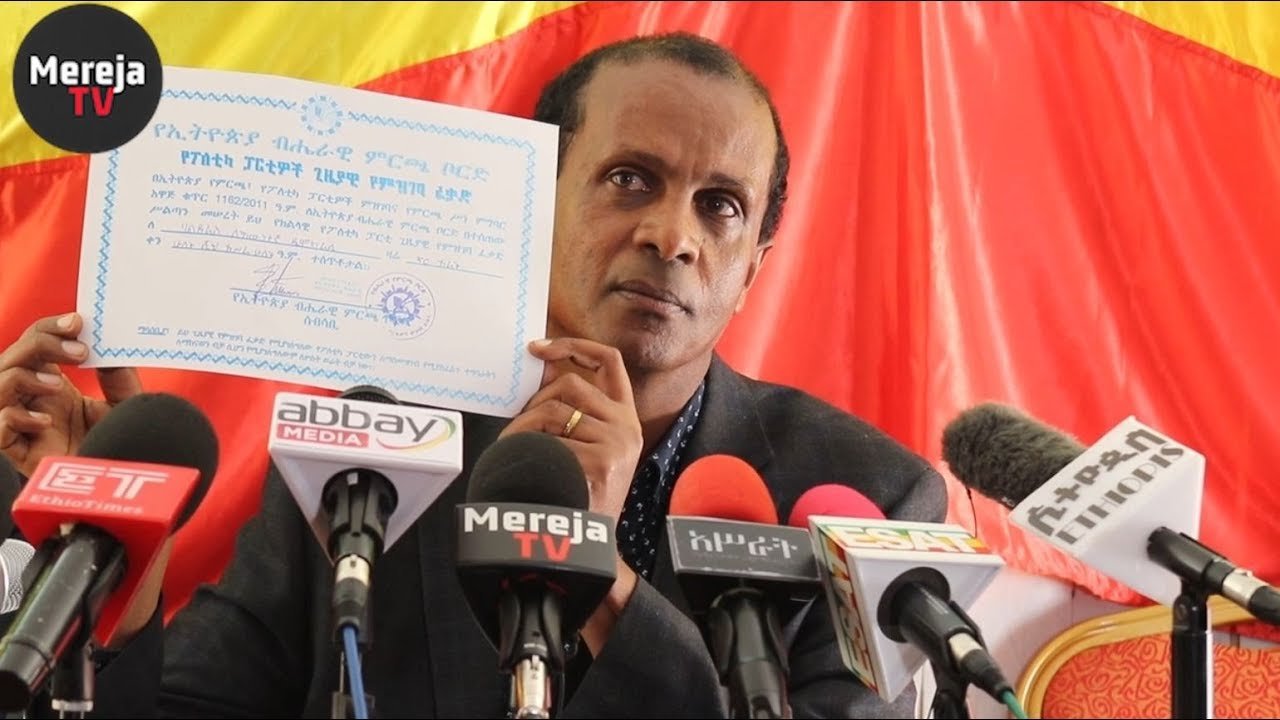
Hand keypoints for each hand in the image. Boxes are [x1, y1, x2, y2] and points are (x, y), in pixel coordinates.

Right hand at [0, 312, 141, 475]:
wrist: (129, 489)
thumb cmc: (125, 445)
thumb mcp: (126, 403)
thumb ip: (118, 375)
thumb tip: (107, 345)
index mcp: (54, 383)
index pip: (35, 342)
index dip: (50, 328)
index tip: (78, 322)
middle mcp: (34, 400)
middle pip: (12, 357)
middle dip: (41, 344)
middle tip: (80, 352)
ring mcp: (25, 424)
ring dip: (22, 377)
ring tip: (60, 385)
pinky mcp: (22, 453)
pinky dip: (14, 418)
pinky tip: (46, 423)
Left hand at [501, 337, 642, 519]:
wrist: (589, 543)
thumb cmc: (581, 493)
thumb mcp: (592, 447)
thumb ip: (577, 412)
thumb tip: (540, 375)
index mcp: (626, 417)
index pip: (610, 362)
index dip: (574, 347)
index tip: (539, 349)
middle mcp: (626, 426)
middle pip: (571, 384)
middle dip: (536, 399)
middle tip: (520, 424)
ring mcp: (615, 444)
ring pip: (554, 410)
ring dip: (524, 426)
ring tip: (514, 447)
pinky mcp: (599, 463)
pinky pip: (548, 440)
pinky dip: (526, 448)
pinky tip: (523, 466)